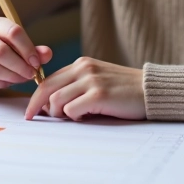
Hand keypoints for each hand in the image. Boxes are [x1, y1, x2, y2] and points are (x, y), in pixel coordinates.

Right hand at [0, 17, 51, 89]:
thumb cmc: (8, 48)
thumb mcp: (22, 44)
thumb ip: (36, 50)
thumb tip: (47, 54)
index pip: (13, 32)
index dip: (27, 49)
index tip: (36, 62)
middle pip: (0, 52)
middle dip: (20, 66)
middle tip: (31, 73)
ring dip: (12, 76)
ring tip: (22, 77)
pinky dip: (2, 84)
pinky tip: (9, 81)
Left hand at [24, 57, 145, 120]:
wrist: (151, 92)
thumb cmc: (125, 92)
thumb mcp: (98, 81)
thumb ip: (77, 87)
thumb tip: (51, 106)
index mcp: (82, 64)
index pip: (49, 79)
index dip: (36, 96)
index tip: (32, 110)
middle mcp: (84, 69)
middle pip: (46, 88)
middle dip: (36, 106)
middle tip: (31, 118)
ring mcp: (91, 81)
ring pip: (56, 100)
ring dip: (59, 114)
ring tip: (72, 118)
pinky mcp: (99, 95)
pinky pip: (71, 110)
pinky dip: (73, 117)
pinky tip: (85, 118)